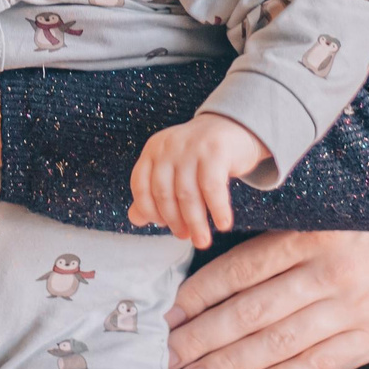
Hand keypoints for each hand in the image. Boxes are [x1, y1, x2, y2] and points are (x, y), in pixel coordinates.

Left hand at [128, 113, 267, 249]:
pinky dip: (217, 209)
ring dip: (196, 222)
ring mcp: (191, 147)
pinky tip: (223, 225)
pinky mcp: (215, 150)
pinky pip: (212, 187)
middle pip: (164, 193)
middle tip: (186, 238)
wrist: (233, 127)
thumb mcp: (173, 170)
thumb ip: (153, 192)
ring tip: (203, 241)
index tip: (163, 226)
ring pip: (188, 194)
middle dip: (174, 221)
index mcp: (153, 150)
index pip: (140, 185)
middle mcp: (168, 147)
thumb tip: (135, 219)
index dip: (149, 210)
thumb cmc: (200, 156)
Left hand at [166, 227, 368, 368]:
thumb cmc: (366, 230)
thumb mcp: (323, 215)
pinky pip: (318, 366)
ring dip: (231, 366)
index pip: (242, 270)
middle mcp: (329, 271)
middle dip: (203, 338)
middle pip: (252, 311)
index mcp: (310, 234)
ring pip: (279, 343)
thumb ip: (276, 240)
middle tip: (166, 358)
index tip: (168, 316)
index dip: (200, 295)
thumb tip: (213, 277)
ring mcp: (353, 308)